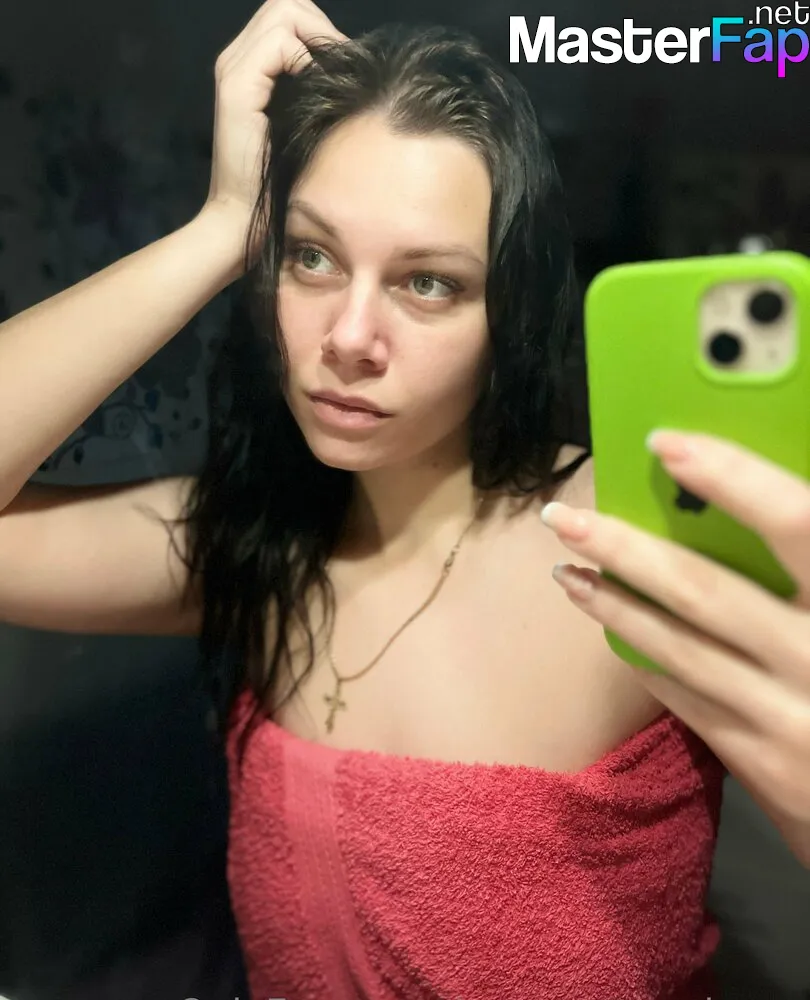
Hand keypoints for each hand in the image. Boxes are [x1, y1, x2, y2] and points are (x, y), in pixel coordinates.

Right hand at [203, 0, 346, 251]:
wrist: (242, 219)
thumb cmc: (277, 184)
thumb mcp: (301, 128)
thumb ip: (312, 93)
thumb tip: (351, 71)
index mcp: (249, 68)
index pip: (291, 17)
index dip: (322, 32)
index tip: (346, 70)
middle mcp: (236, 60)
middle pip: (286, 4)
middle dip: (321, 26)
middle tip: (344, 66)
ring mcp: (233, 70)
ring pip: (282, 10)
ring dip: (317, 36)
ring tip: (333, 75)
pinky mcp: (237, 86)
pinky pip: (279, 41)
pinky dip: (306, 56)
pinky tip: (319, 86)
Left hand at [541, 430, 809, 867]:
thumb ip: (809, 561)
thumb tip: (774, 506)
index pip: (797, 523)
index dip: (732, 476)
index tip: (666, 443)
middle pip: (706, 590)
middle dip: (626, 548)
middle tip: (561, 516)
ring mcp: (791, 718)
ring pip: (680, 649)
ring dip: (615, 606)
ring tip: (568, 571)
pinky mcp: (768, 767)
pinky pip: (689, 701)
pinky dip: (647, 661)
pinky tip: (613, 631)